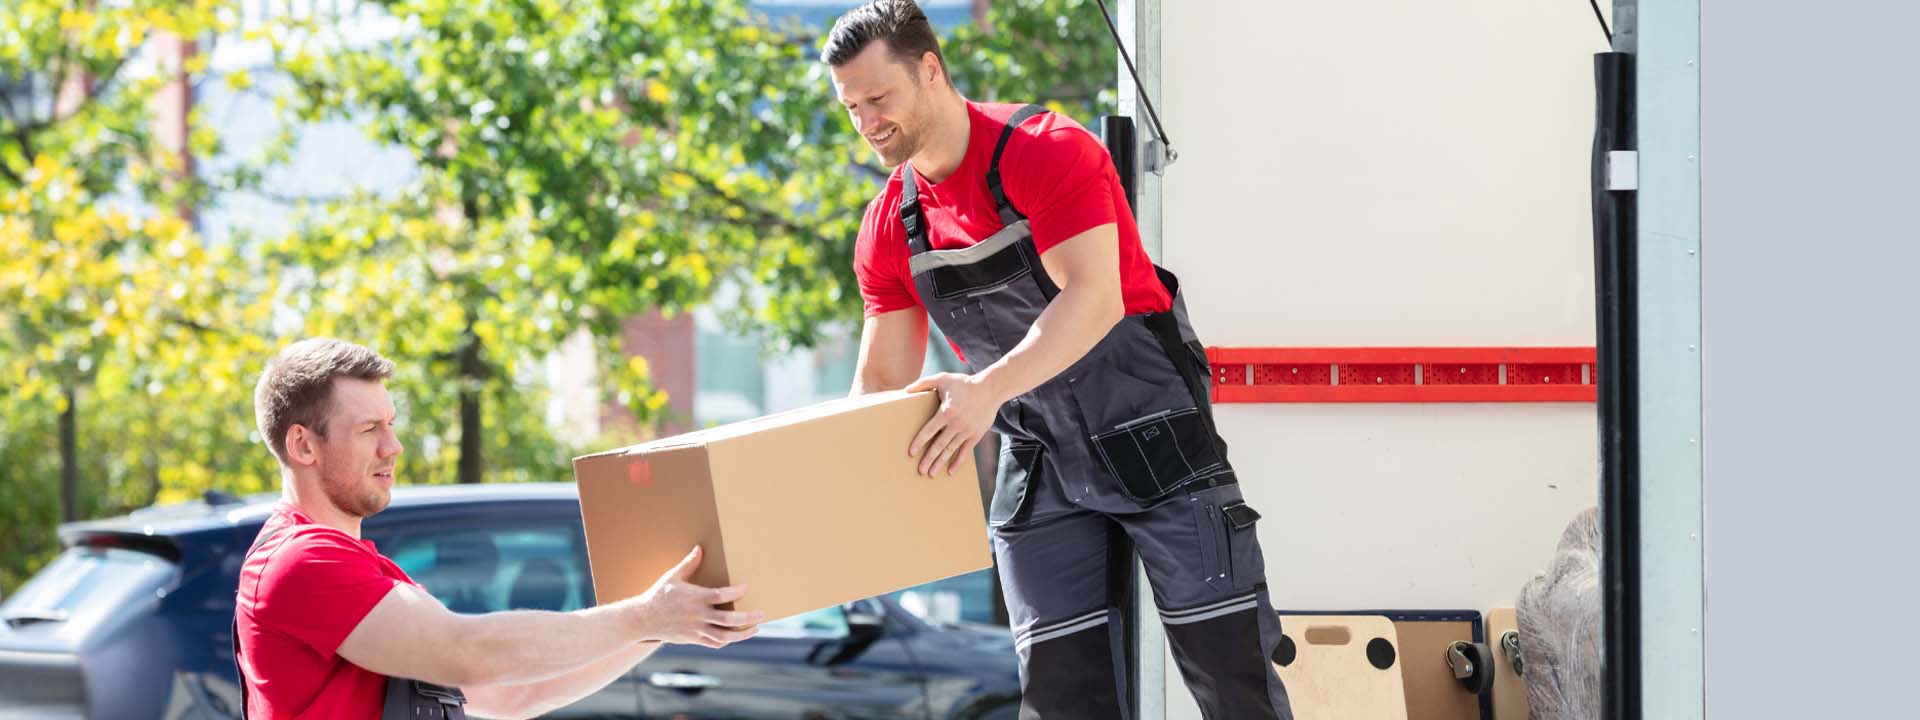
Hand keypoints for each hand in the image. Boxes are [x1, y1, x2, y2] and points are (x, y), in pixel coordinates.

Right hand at [627, 546, 762, 648]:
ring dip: (742, 634)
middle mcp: (698, 615)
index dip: (736, 592)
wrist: (643, 619)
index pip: (720, 595)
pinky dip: (727, 641)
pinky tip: (736, 635)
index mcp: (695, 598)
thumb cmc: (659, 595)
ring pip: (724, 636)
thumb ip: (689, 564)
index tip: (747, 587)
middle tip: (762, 614)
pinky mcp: (693, 639)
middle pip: (728, 620)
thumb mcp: (672, 577)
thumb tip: (699, 548)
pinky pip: (714, 643)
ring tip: (755, 628)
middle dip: (747, 618)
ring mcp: (696, 629)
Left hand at [905, 372, 1003, 476]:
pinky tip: (950, 472)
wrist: (990, 389)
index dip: (919, 442)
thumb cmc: (964, 383)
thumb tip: (906, 390)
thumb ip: (924, 383)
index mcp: (946, 412)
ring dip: (940, 463)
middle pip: (939, 445)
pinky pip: (965, 451)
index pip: (929, 430)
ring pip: (951, 450)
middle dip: (929, 459)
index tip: (911, 452)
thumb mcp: (943, 378)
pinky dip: (958, 462)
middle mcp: (956, 424)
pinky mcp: (976, 435)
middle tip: (920, 470)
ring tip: (931, 474)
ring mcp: (967, 431)